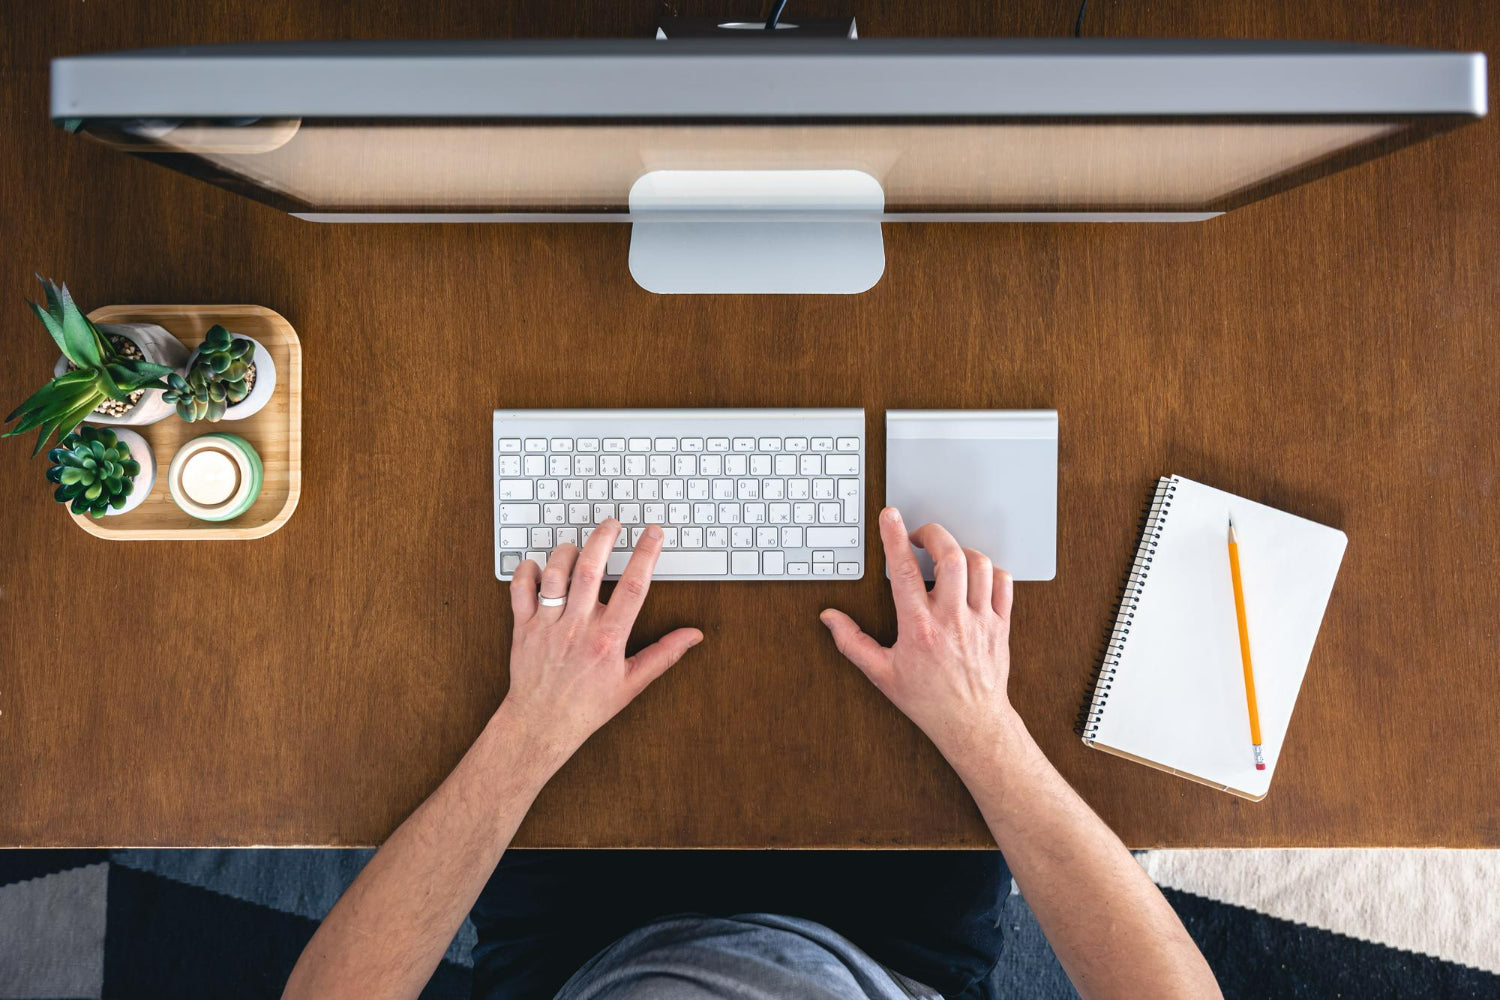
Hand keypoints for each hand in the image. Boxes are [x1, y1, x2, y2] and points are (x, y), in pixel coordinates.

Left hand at [501, 520, 702, 768]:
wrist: (541, 725)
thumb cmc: (587, 706)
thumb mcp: (632, 683)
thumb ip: (664, 654)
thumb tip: (692, 636)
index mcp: (608, 640)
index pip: (633, 587)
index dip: (646, 555)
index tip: (652, 534)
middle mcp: (577, 628)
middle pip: (590, 570)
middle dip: (603, 539)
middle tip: (612, 523)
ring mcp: (547, 626)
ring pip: (555, 574)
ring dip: (566, 552)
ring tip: (578, 546)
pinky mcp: (523, 628)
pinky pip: (520, 590)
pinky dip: (528, 571)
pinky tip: (540, 566)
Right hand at [820, 507, 1017, 766]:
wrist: (972, 723)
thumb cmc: (927, 700)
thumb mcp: (881, 674)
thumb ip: (853, 642)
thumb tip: (831, 618)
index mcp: (919, 627)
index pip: (905, 570)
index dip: (895, 537)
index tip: (890, 517)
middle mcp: (952, 619)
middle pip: (949, 556)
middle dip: (933, 534)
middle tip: (920, 536)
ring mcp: (980, 620)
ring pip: (978, 564)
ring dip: (960, 551)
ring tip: (945, 557)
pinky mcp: (1000, 624)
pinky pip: (1002, 582)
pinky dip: (988, 570)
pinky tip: (973, 576)